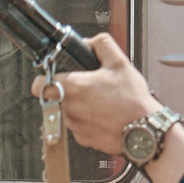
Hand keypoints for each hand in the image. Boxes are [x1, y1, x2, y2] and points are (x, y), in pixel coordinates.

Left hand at [53, 33, 158, 155]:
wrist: (145, 132)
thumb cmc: (133, 101)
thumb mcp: (120, 63)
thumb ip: (101, 45)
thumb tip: (88, 42)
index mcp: (74, 87)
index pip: (38, 84)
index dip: (44, 79)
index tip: (53, 77)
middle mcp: (69, 108)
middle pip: (54, 98)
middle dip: (66, 92)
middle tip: (86, 89)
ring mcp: (75, 126)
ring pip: (66, 113)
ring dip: (78, 107)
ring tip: (100, 103)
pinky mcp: (82, 140)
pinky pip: (78, 127)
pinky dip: (87, 122)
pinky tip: (103, 116)